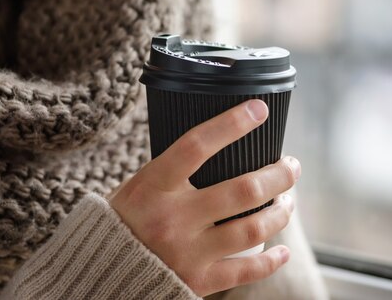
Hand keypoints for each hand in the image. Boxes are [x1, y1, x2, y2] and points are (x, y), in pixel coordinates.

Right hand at [108, 99, 300, 296]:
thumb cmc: (123, 220)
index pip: (196, 146)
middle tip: (291, 165)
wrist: (100, 272)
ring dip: (280, 212)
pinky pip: (246, 270)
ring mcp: (187, 252)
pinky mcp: (197, 281)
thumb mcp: (138, 186)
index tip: (258, 110)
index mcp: (153, 187)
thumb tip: (216, 144)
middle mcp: (172, 218)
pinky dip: (271, 260)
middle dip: (278, 175)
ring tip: (287, 201)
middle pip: (242, 190)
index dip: (231, 124)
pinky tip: (283, 250)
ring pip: (252, 229)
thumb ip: (172, 170)